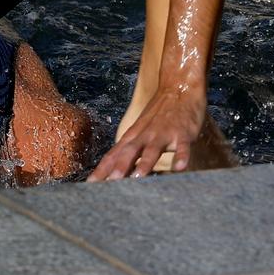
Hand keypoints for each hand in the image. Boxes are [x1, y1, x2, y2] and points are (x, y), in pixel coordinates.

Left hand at [88, 93, 207, 180]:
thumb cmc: (158, 115)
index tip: (90, 186)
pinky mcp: (182, 134)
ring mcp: (163, 134)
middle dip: (119, 168)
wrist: (179, 88)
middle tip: (110, 184)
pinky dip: (181, 156)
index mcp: (133, 137)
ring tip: (138, 177)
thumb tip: (116, 174)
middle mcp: (145, 135)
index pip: (113, 155)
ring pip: (152, 150)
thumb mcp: (140, 131)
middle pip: (129, 152)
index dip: (101, 170)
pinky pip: (182, 147)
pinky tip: (180, 168)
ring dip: (145, 163)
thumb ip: (130, 151)